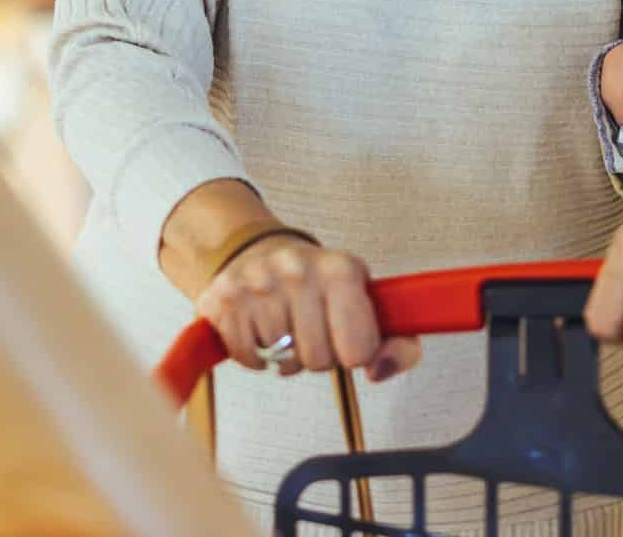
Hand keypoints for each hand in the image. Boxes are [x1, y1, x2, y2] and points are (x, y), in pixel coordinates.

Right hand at [195, 236, 421, 382]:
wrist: (260, 251)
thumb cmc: (322, 287)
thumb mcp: (369, 304)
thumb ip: (398, 344)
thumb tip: (378, 372)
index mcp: (341, 270)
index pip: (358, 351)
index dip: (352, 352)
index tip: (344, 334)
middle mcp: (298, 269)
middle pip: (319, 361)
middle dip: (316, 355)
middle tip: (309, 330)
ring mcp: (258, 281)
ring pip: (280, 361)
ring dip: (283, 355)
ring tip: (284, 326)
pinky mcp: (223, 296)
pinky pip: (246, 357)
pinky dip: (253, 355)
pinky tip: (259, 328)